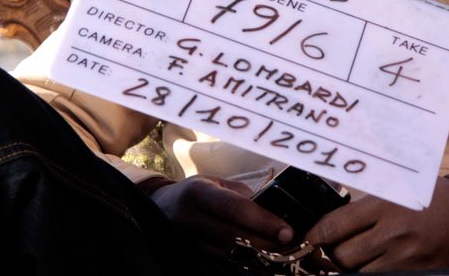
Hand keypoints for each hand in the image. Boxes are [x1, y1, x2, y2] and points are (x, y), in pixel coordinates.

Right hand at [150, 175, 292, 256]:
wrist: (158, 208)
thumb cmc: (195, 193)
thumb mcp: (216, 184)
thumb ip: (243, 196)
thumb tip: (274, 211)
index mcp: (198, 192)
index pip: (235, 208)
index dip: (263, 221)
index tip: (287, 231)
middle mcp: (188, 217)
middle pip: (233, 237)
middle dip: (265, 244)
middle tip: (290, 248)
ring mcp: (184, 240)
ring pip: (226, 256)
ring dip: (256, 258)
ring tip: (280, 257)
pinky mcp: (185, 256)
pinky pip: (218, 263)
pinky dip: (241, 265)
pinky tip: (258, 264)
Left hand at [304, 177, 448, 271]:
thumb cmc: (430, 199)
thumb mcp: (395, 192)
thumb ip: (364, 208)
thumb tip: (329, 225)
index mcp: (384, 206)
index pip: (334, 225)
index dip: (315, 235)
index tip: (310, 238)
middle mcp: (393, 233)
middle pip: (342, 255)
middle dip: (333, 254)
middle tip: (334, 250)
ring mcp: (406, 258)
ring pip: (358, 274)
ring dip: (353, 268)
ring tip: (359, 258)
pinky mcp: (417, 275)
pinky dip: (374, 275)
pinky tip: (376, 266)